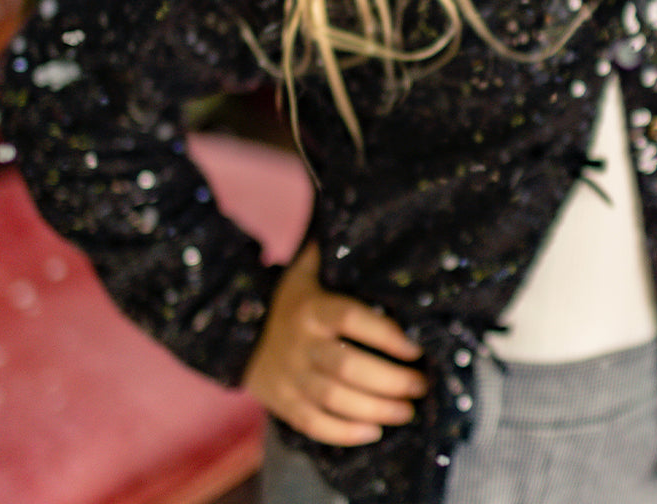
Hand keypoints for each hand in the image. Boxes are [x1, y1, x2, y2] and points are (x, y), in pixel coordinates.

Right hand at [242, 243, 428, 444]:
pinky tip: (375, 431)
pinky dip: (345, 433)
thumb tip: (358, 223)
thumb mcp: (305, 270)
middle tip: (422, 384)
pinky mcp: (282, 404)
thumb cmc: (288, 300)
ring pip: (335, 399)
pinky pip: (314, 424)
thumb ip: (331, 252)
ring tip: (409, 410)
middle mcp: (300, 343)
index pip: (352, 318)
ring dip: (377, 409)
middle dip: (392, 380)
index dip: (386, 334)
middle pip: (348, 366)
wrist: (234, 333)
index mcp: (312, 308)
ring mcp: (289, 376)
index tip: (417, 346)